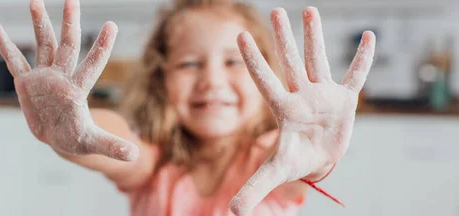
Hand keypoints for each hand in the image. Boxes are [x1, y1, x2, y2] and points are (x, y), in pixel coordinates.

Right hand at [0, 0, 138, 160]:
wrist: (58, 137)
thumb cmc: (77, 139)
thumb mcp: (93, 143)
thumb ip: (112, 146)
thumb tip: (134, 155)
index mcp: (77, 89)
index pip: (92, 64)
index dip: (101, 47)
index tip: (112, 25)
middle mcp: (62, 77)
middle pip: (67, 45)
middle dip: (69, 23)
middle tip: (72, 0)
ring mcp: (44, 77)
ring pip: (43, 45)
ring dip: (39, 24)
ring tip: (35, 1)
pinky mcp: (26, 83)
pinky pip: (14, 62)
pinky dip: (5, 46)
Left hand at [230, 7, 375, 214]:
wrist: (319, 159)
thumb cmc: (295, 160)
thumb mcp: (275, 173)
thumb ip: (254, 188)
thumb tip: (231, 213)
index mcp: (283, 109)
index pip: (265, 80)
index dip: (254, 60)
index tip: (240, 35)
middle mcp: (301, 95)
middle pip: (290, 62)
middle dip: (284, 37)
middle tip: (275, 10)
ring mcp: (322, 94)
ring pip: (318, 61)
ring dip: (315, 37)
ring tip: (309, 10)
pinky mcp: (344, 99)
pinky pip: (354, 76)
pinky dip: (362, 60)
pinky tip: (368, 37)